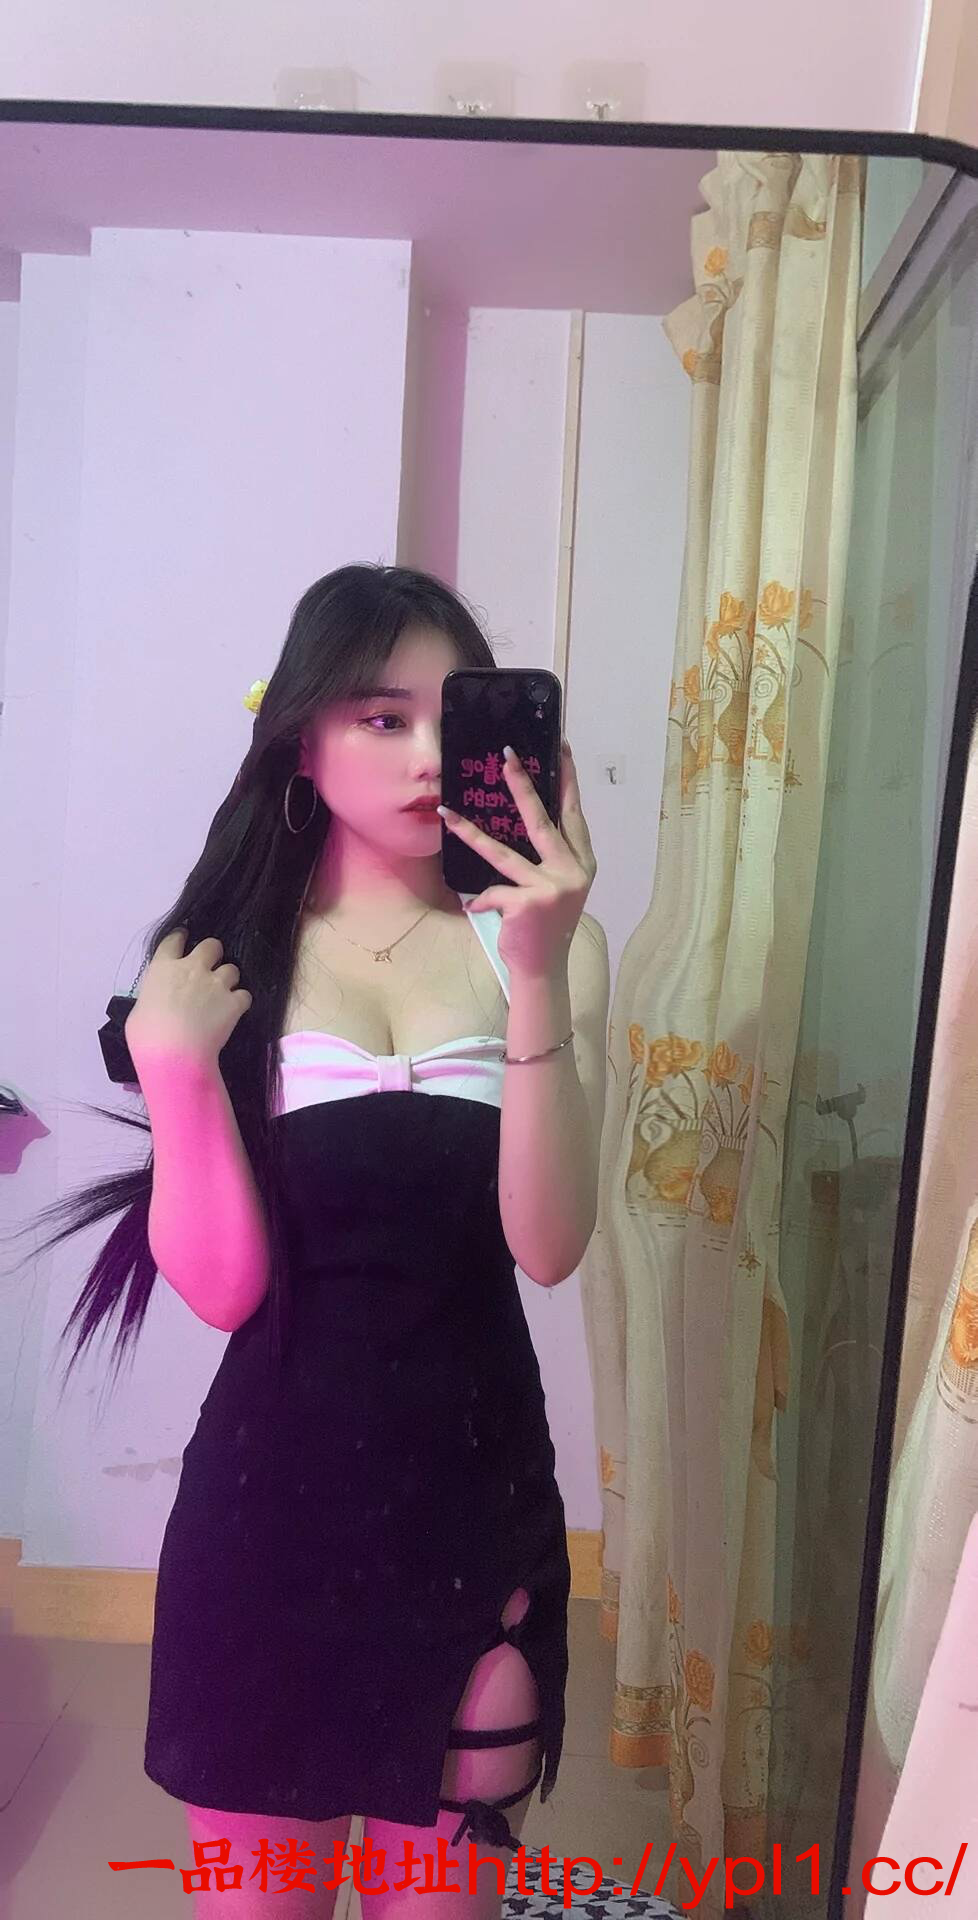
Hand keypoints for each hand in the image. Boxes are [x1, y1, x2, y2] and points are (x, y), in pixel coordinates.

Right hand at [125, 928, 252, 1068]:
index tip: (184, 940)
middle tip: (210, 969)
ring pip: (232, 969)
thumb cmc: (147, 1037)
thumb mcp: (138, 1012)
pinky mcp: (234, 1002)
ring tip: (222, 995)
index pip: (175, 939)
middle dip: (213, 954)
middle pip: (212, 945)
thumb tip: (158, 1002)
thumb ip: (152, 998)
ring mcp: (216, 984)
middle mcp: (192, 968)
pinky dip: (240, 1002)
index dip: (181, 938)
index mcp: (163, 968)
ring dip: (228, 980)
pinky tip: (233, 1012)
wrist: (174, 1056)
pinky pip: (244, 995)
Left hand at [439, 740, 596, 978]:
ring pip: (502, 852)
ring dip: (470, 833)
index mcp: (581, 862)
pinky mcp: (528, 903)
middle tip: (507, 755)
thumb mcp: (556, 886)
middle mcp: (572, 870)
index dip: (567, 780)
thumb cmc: (545, 926)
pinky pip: (492, 891)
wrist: (544, 968)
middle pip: (542, 819)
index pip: (572, 813)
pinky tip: (475, 908)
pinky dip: (480, 900)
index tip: (559, 747)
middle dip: (523, 785)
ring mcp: (552, 886)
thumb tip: (526, 818)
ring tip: (447, 813)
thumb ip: (549, 857)